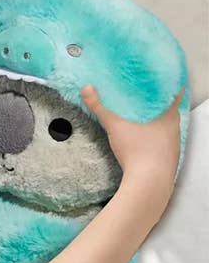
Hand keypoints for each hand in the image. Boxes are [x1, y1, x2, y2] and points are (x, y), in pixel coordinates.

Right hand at [81, 84, 185, 207]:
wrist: (148, 183)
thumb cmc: (138, 150)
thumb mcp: (115, 125)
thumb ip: (100, 107)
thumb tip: (86, 88)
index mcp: (169, 115)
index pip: (172, 93)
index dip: (163, 85)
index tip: (152, 80)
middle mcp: (175, 128)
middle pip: (168, 109)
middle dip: (155, 103)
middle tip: (140, 95)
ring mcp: (173, 144)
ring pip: (165, 126)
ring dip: (154, 120)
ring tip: (139, 114)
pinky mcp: (167, 157)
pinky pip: (161, 141)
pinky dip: (153, 136)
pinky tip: (141, 137)